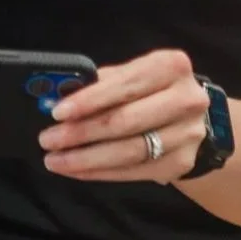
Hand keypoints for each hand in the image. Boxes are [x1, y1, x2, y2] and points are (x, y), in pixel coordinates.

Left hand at [37, 49, 208, 182]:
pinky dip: (100, 173)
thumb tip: (57, 96)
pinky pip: (134, 171)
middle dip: (81, 133)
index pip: (124, 85)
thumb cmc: (149, 90)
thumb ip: (97, 83)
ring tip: (55, 160)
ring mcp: (188, 134)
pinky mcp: (181, 163)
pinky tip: (77, 170)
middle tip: (48, 140)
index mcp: (170, 66)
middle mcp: (187, 99)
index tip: (57, 112)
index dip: (89, 100)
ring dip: (86, 159)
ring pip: (129, 152)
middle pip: (125, 121)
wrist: (192, 118)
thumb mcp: (129, 75)